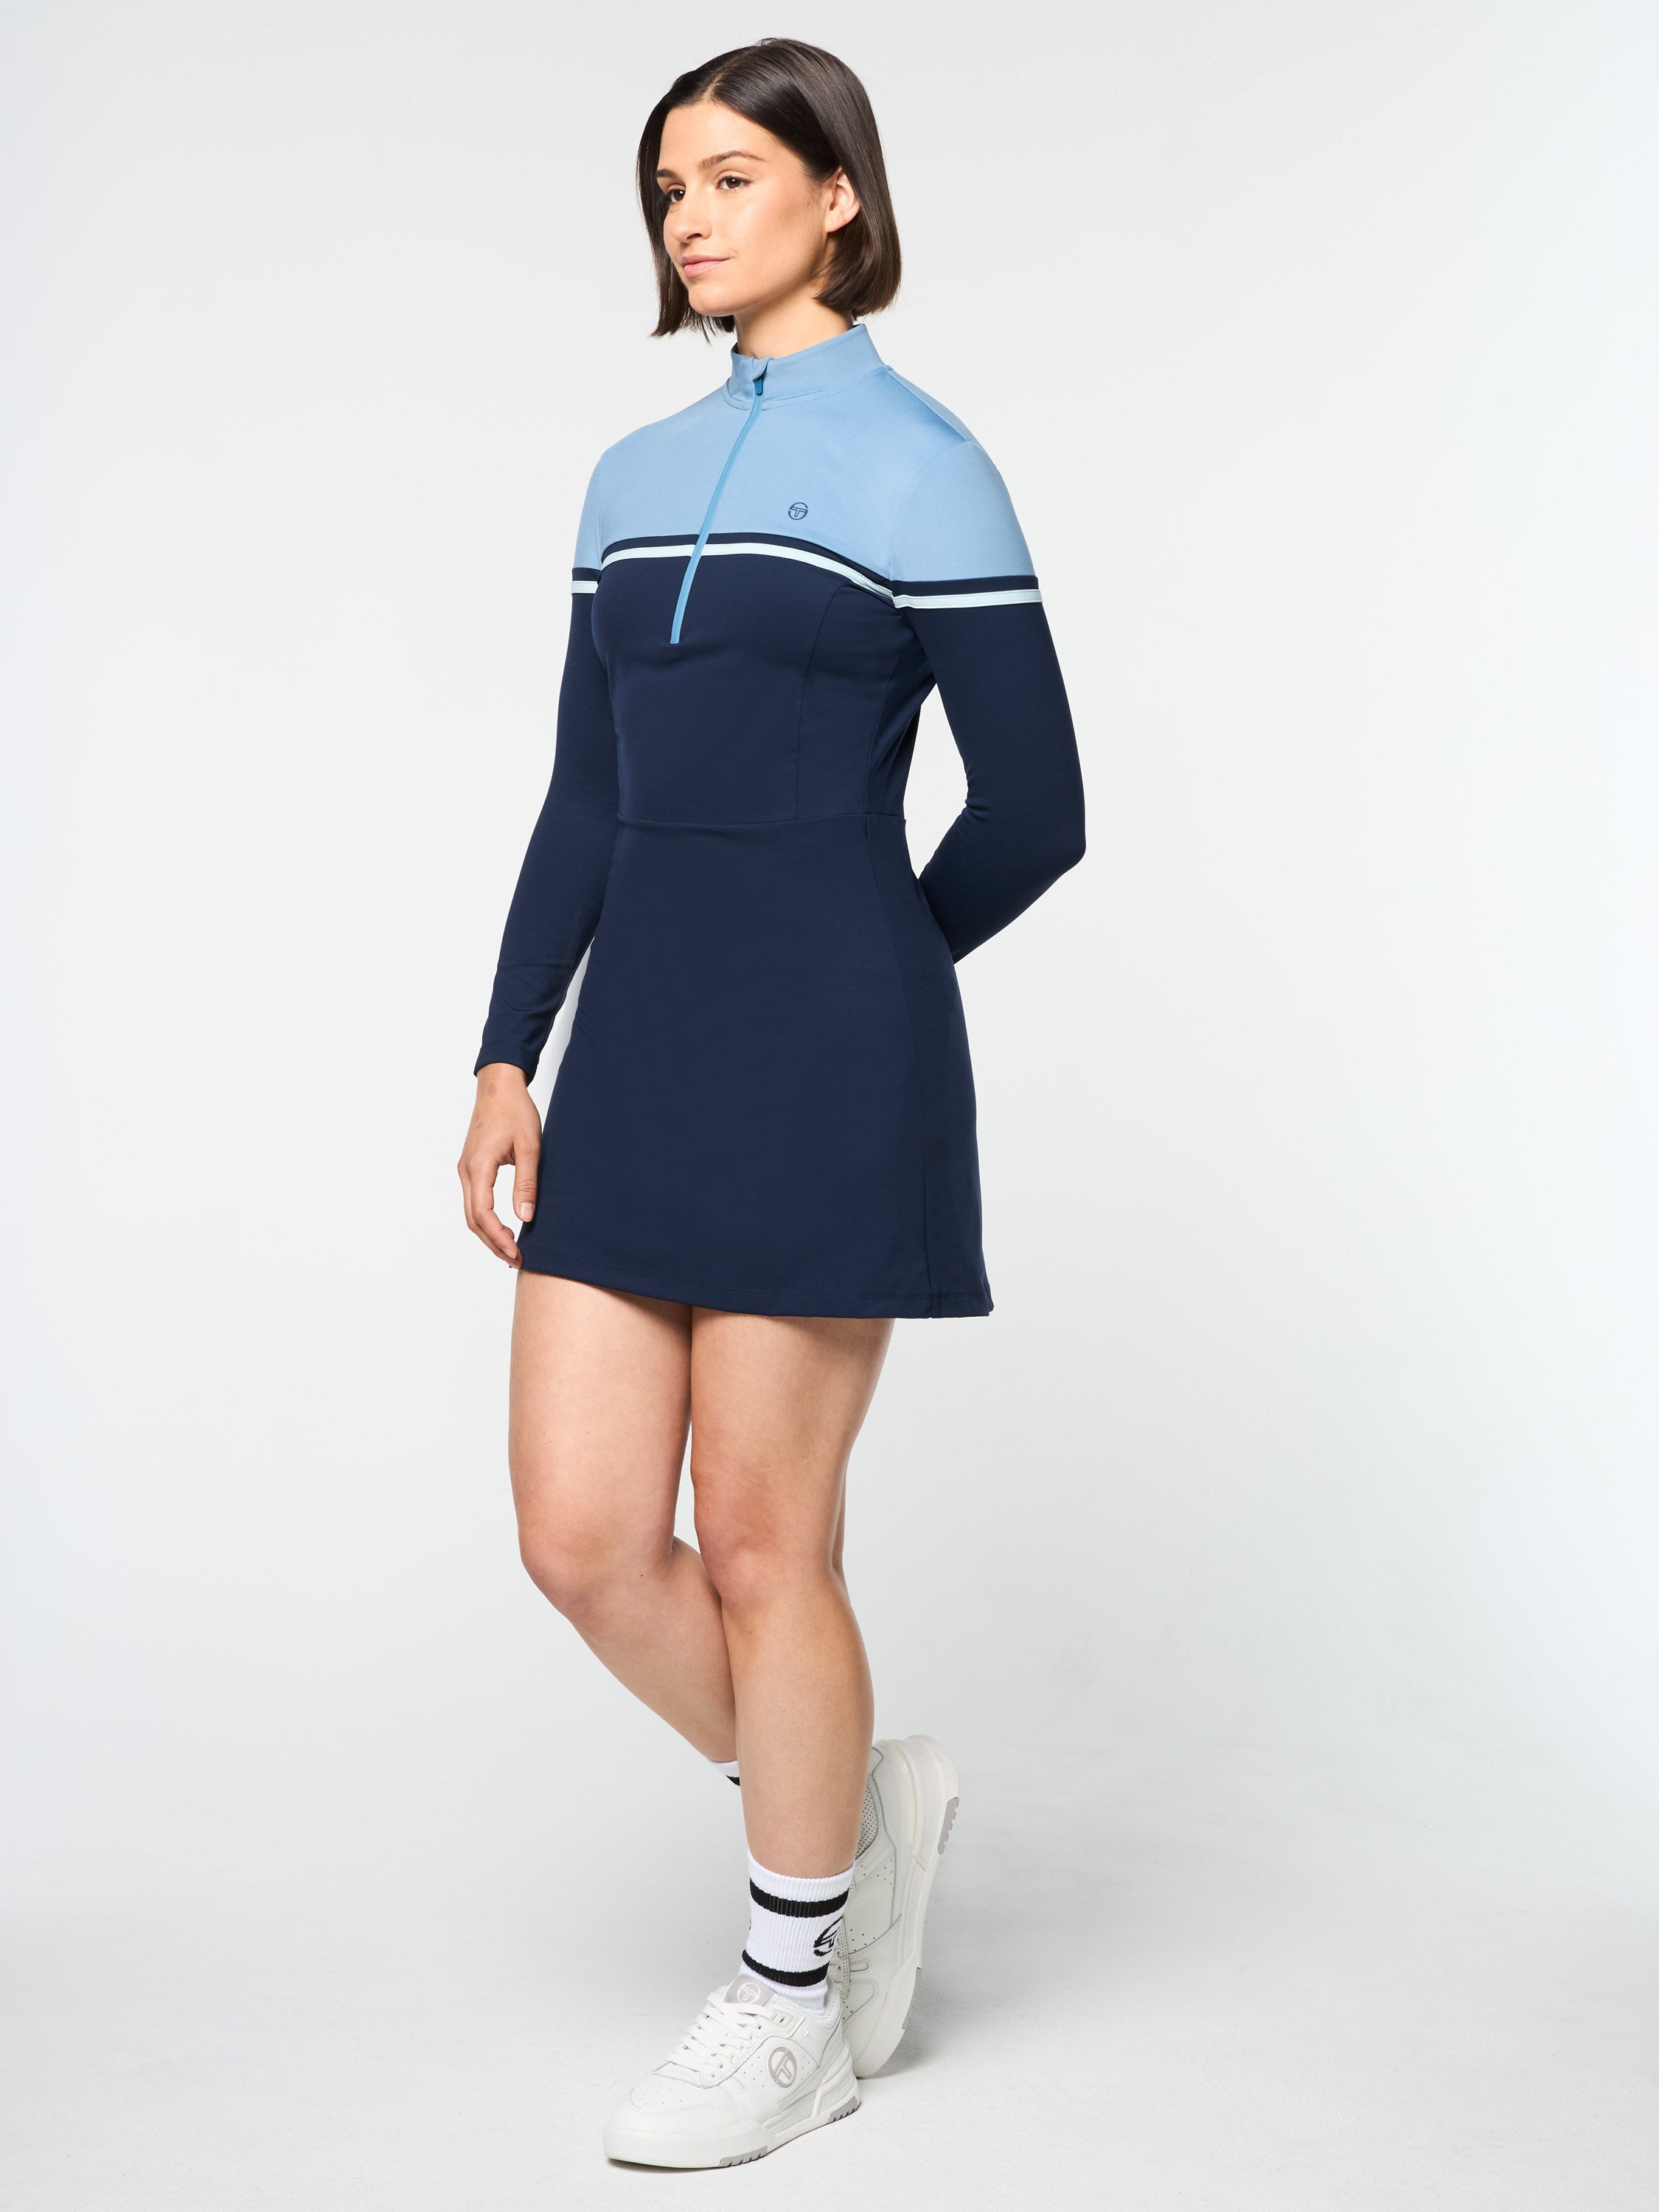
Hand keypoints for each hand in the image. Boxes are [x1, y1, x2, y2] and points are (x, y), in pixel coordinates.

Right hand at [459, 1064, 541, 1265]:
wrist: (498, 1086)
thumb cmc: (515, 1111)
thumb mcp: (529, 1146)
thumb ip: (527, 1182)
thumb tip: (525, 1216)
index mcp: (478, 1166)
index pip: (482, 1213)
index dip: (498, 1237)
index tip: (516, 1252)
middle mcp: (466, 1171)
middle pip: (473, 1219)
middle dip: (493, 1242)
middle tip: (516, 1259)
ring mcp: (466, 1169)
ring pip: (471, 1212)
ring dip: (489, 1233)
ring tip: (511, 1250)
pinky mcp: (471, 1167)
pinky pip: (474, 1201)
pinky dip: (486, 1219)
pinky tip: (503, 1228)